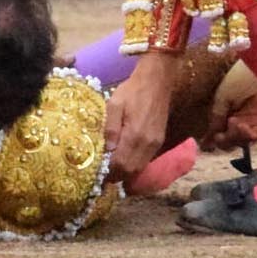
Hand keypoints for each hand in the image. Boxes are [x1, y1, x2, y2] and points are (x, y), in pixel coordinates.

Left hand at [103, 49, 179, 178]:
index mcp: (135, 135)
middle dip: (116, 176)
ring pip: (139, 168)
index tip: (97, 174)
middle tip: (102, 175)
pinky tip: (124, 159)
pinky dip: (134, 165)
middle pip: (131, 171)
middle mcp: (147, 144)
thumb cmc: (131, 91)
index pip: (121, 164)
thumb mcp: (114, 104)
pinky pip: (146, 160)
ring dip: (125, 173)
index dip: (109, 173)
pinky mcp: (159, 141)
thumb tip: (107, 151)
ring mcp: (155, 143)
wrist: (156, 81)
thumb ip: (110, 128)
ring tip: (111, 169)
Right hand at [203, 79, 256, 151]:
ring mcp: (250, 123)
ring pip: (240, 143)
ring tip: (233, 123)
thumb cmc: (239, 77)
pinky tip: (242, 126)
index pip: (217, 133)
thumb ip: (216, 118)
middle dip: (223, 141)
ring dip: (234, 138)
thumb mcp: (222, 96)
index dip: (211, 141)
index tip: (206, 144)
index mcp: (224, 112)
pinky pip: (253, 138)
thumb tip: (207, 141)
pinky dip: (246, 137)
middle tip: (220, 135)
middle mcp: (237, 120)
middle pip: (228, 142)